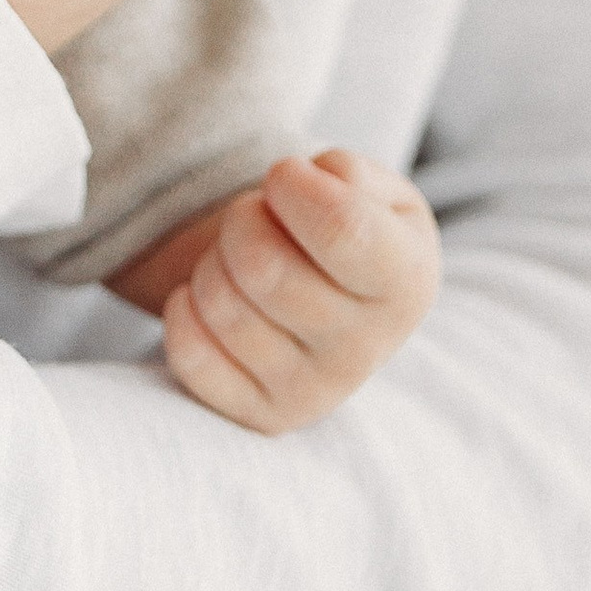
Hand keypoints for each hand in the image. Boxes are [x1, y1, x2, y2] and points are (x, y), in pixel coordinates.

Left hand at [110, 151, 440, 434]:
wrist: (330, 292)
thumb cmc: (349, 226)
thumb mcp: (372, 187)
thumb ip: (348, 175)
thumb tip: (307, 183)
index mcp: (406, 280)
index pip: (341, 228)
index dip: (292, 184)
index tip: (286, 174)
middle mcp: (366, 349)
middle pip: (262, 265)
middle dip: (243, 217)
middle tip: (257, 216)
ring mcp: (314, 393)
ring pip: (221, 306)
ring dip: (213, 261)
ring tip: (241, 258)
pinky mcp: (264, 416)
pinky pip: (191, 359)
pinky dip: (184, 311)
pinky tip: (209, 299)